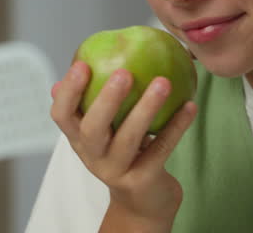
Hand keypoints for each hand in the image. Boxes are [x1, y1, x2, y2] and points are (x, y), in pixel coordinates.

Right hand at [50, 61, 197, 228]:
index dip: (68, 91)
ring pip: (128, 139)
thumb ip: (101, 96)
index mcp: (80, 138)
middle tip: (124, 73)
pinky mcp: (142, 180)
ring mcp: (116, 171)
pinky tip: (190, 105)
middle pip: (93, 129)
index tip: (81, 64)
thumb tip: (100, 52)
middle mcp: (93, 156)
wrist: (143, 200)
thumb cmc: (128, 150)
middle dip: (106, 100)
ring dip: (146, 108)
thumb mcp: (109, 126)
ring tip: (164, 82)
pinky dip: (176, 126)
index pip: (61, 115)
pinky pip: (161, 149)